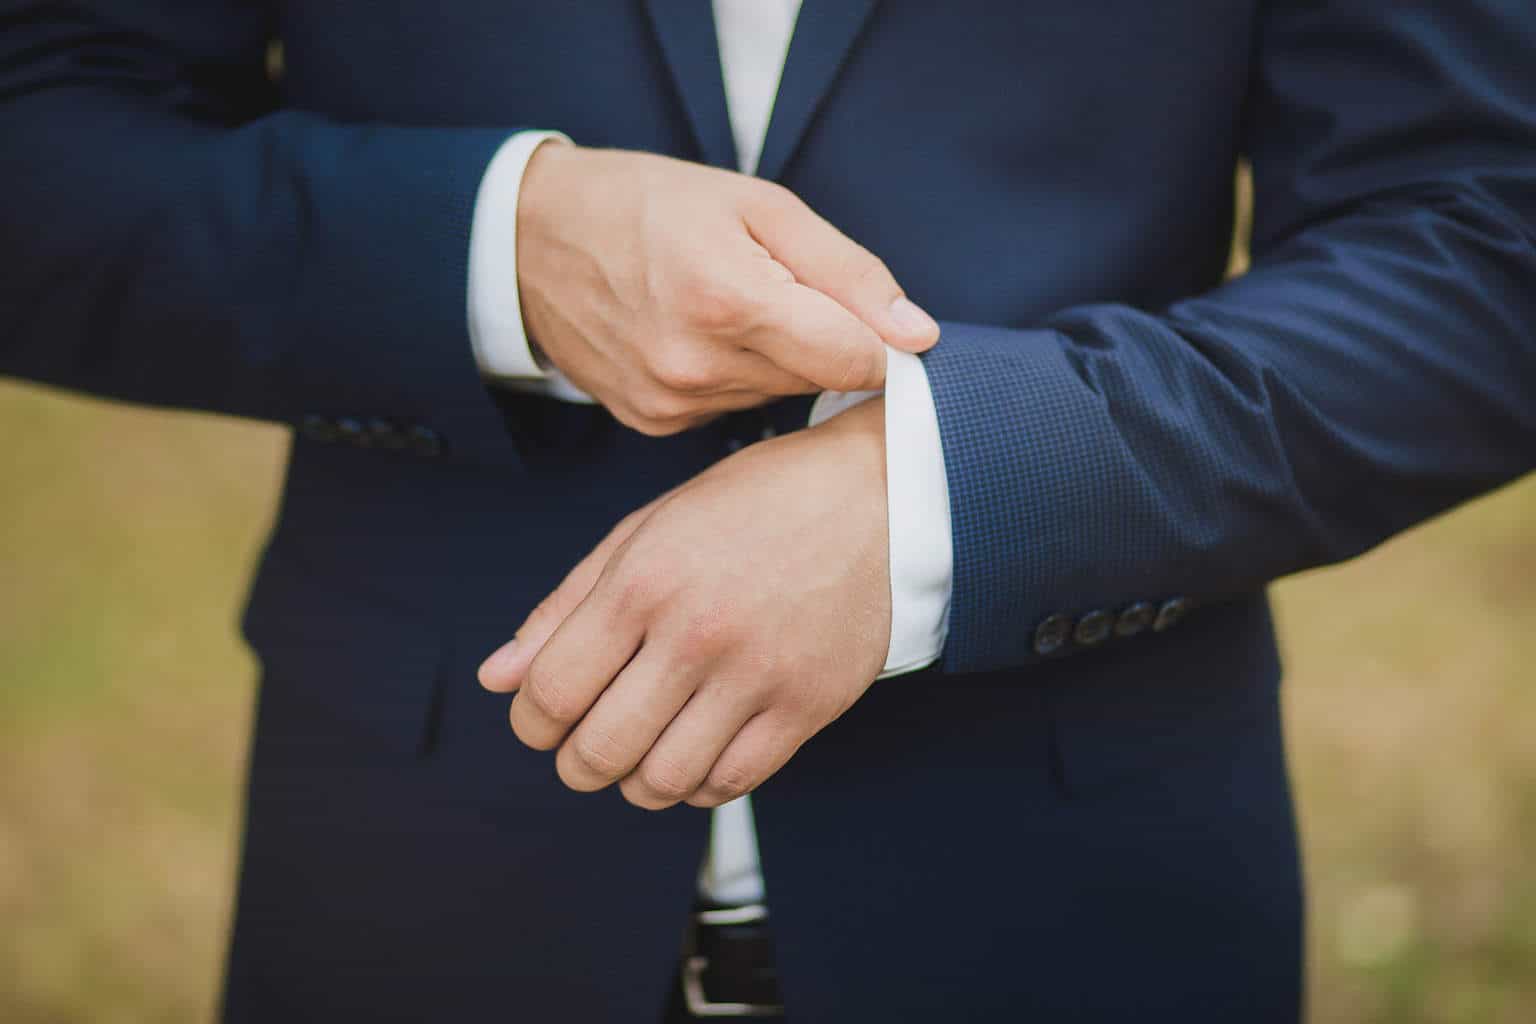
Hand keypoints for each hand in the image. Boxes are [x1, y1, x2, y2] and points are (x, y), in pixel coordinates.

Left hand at [478, 398, 890, 807]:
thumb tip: (496, 678)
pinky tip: (696, 755)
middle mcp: (696, 632)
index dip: (530, 723)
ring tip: (641, 754)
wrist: (876, 496)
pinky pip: (733, 783)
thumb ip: (567, 604)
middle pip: (600, 750)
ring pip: (664, 780)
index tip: (541, 720)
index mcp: (644, 580)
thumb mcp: (647, 529)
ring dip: (636, 782)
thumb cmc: (753, 504)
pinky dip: (699, 785)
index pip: (552, 692)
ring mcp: (757, 673)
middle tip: (584, 749)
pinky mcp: (808, 705)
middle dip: (575, 764)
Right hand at [516, 142, 937, 434]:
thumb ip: (848, 272)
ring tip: (727, 305)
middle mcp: (697, 367)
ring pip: (778, 396)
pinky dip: (733, 376)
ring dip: (775, 358)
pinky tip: (696, 336)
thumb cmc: (649, 205)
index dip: (877, 338)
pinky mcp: (654, 424)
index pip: (857, 361)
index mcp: (729, 301)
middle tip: (777, 288)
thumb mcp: (759, 205)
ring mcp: (671, 404)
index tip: (868, 313)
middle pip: (819, 379)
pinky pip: (732, 410)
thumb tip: (918, 334)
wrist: (532, 240)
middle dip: (820, 337)